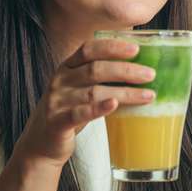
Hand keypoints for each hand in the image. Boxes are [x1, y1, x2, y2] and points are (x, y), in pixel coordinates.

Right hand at [13, 38, 155, 166]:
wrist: (41, 143)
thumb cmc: (69, 111)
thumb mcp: (79, 88)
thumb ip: (99, 77)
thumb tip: (141, 69)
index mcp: (67, 67)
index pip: (88, 49)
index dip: (112, 47)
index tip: (136, 49)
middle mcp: (60, 80)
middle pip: (96, 69)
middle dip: (126, 70)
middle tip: (150, 74)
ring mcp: (57, 101)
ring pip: (94, 92)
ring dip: (124, 93)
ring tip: (148, 95)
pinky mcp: (57, 122)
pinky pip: (79, 113)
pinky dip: (98, 108)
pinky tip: (114, 105)